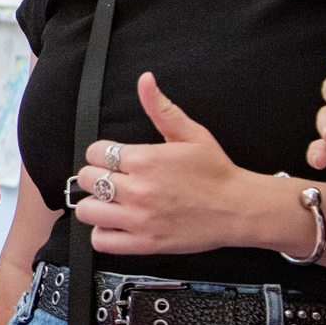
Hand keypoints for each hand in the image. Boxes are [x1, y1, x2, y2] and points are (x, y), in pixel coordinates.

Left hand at [70, 72, 277, 256]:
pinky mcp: (143, 243)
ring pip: (87, 210)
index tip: (113, 159)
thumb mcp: (190, 133)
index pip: (95, 152)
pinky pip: (101, 240)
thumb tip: (145, 81)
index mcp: (145, 160)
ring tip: (111, 201)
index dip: (102, 153)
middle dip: (96, 175)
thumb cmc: (216, 172)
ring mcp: (139, 218)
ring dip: (95, 204)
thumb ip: (161, 108)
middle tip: (114, 179)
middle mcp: (138, 189)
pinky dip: (102, 232)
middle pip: (87, 178)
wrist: (239, 208)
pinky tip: (115, 223)